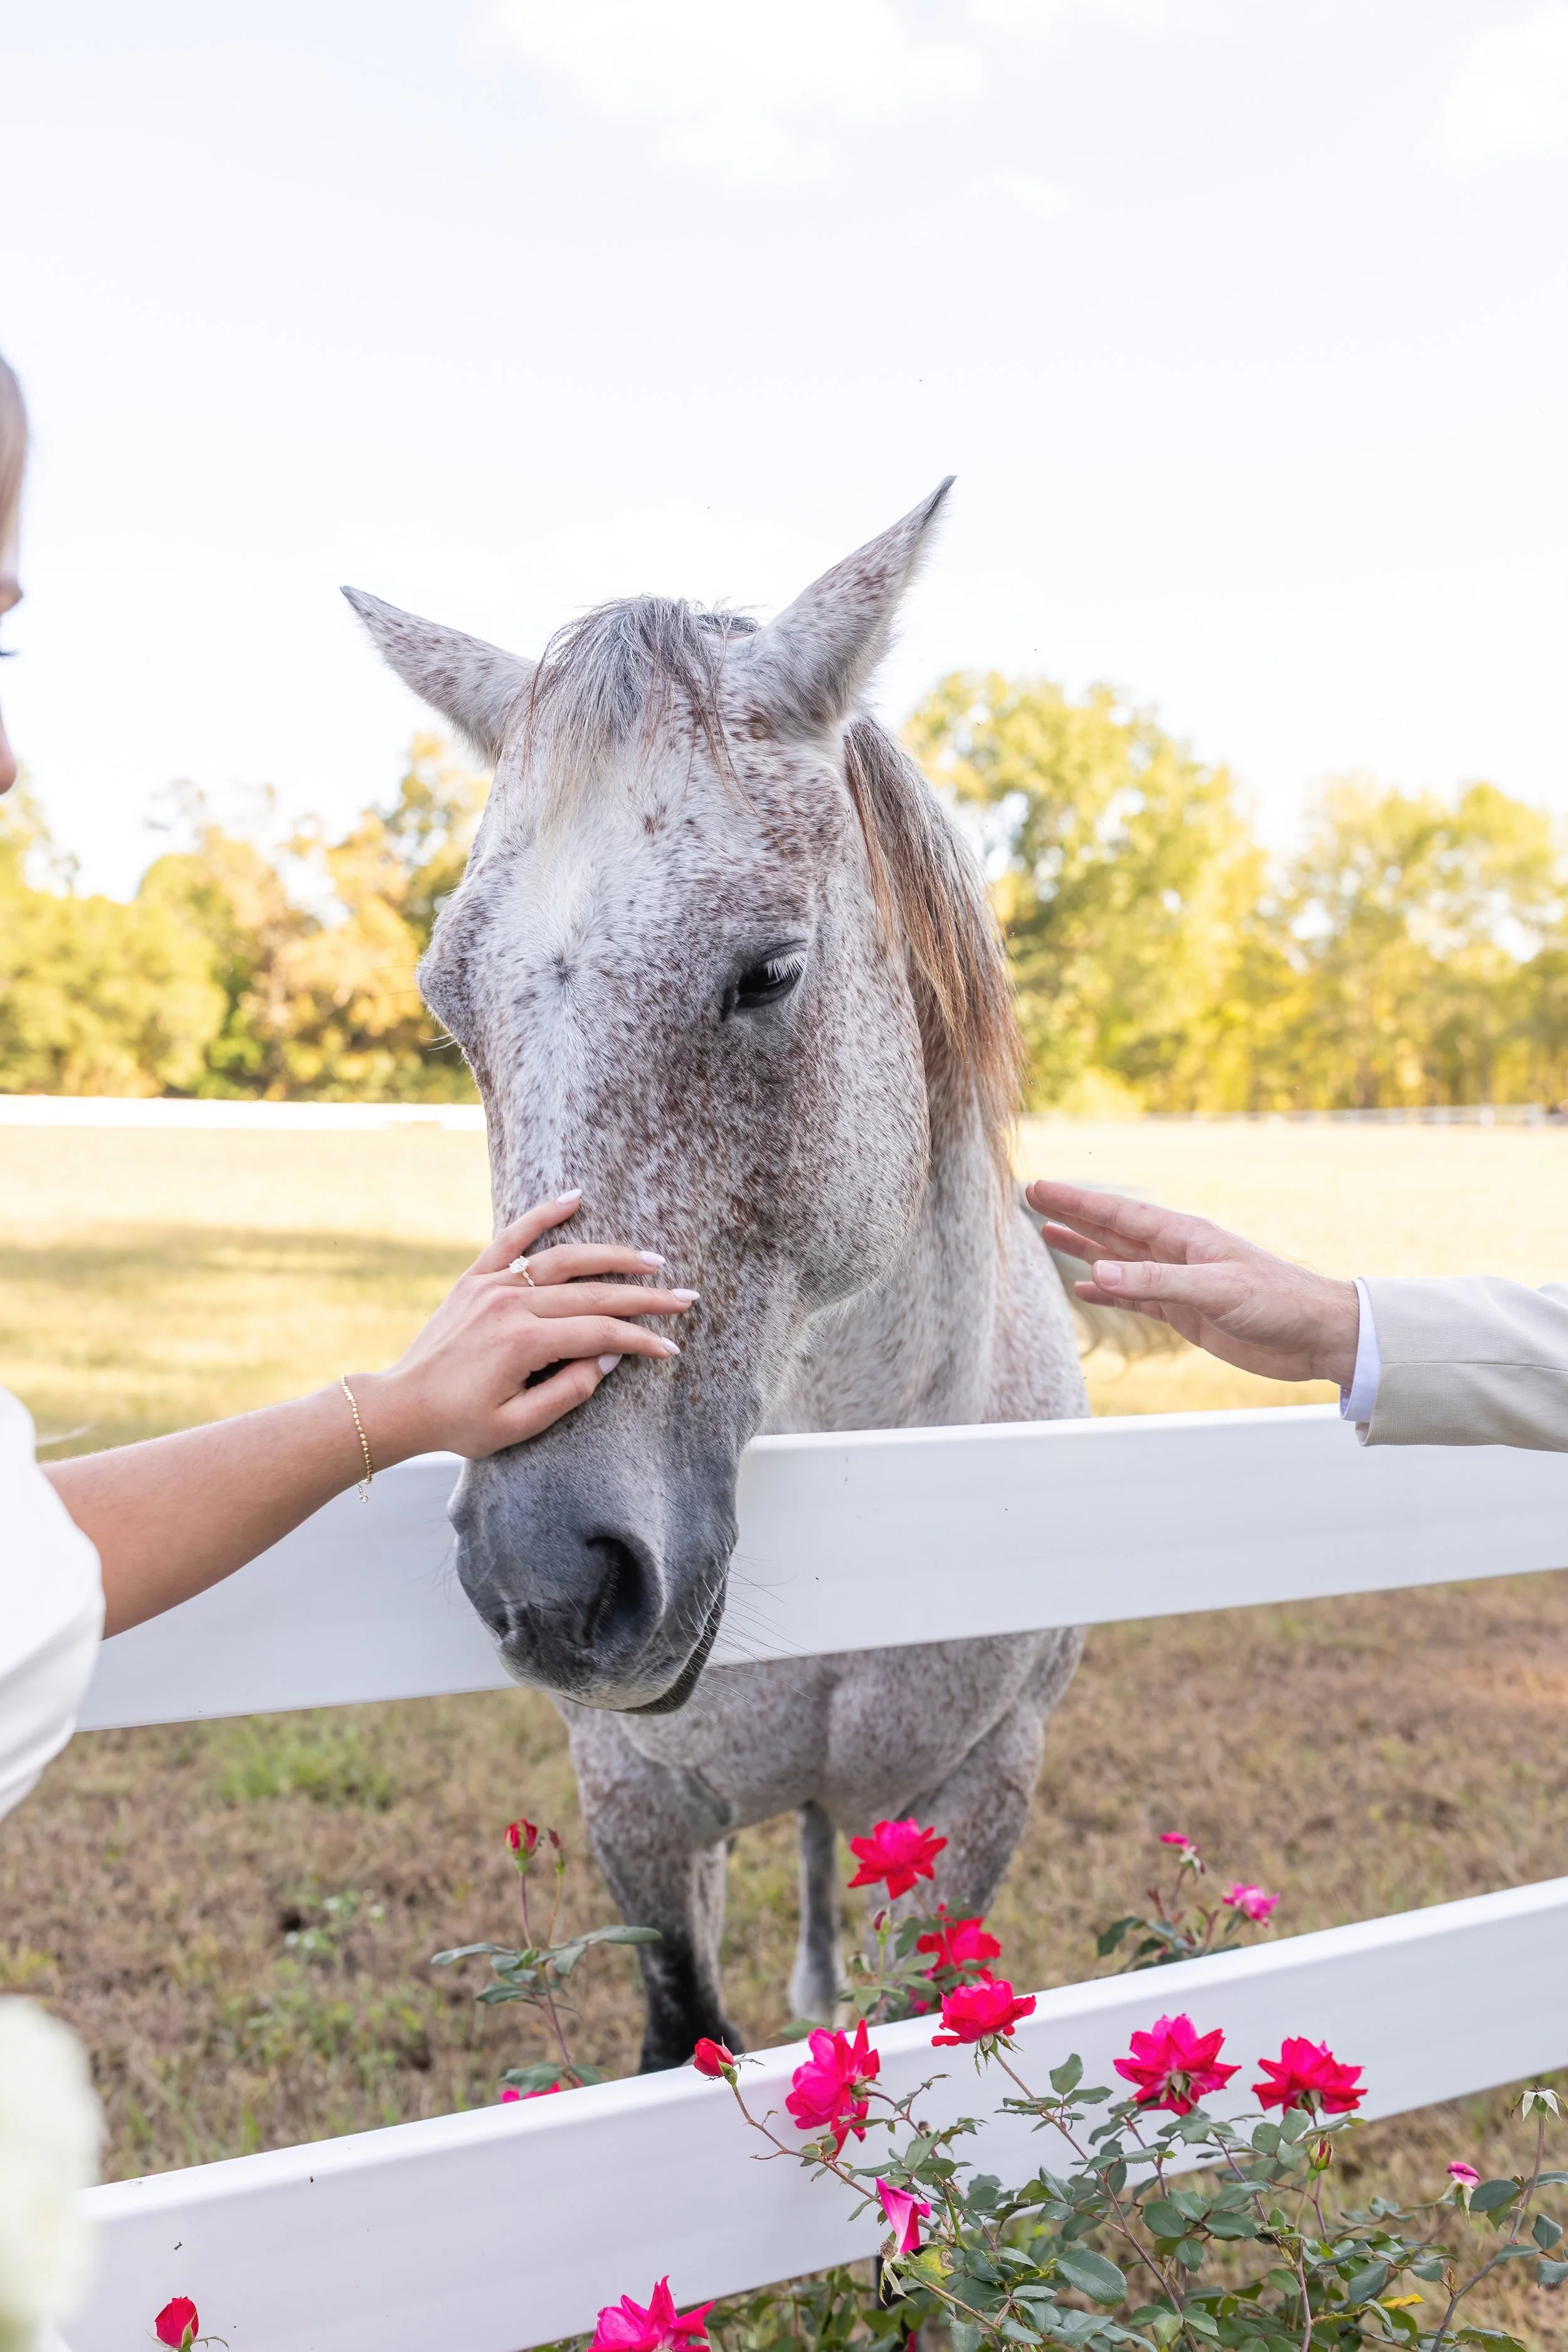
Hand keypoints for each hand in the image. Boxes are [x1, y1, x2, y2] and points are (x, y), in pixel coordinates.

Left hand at [354, 1193, 696, 1463]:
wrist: (401, 1404)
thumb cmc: (460, 1423)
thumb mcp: (517, 1425)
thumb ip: (568, 1390)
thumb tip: (608, 1355)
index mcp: (522, 1343)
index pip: (599, 1332)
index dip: (640, 1339)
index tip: (671, 1346)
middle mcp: (510, 1304)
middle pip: (592, 1293)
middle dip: (644, 1296)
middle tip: (685, 1297)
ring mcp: (491, 1285)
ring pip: (563, 1260)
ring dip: (612, 1256)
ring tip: (651, 1259)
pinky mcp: (475, 1278)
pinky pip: (512, 1238)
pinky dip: (542, 1214)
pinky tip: (575, 1197)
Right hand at [1026, 1180, 1359, 1388]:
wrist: (1316, 1335)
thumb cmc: (1277, 1301)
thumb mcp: (1215, 1289)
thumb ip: (1154, 1282)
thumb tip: (1096, 1272)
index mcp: (1184, 1236)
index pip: (1118, 1214)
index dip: (1076, 1201)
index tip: (1039, 1188)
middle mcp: (1176, 1254)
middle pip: (1111, 1230)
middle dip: (1072, 1214)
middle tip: (1032, 1198)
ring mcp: (1178, 1283)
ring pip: (1118, 1261)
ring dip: (1084, 1249)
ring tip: (1048, 1235)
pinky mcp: (1185, 1313)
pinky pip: (1135, 1298)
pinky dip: (1108, 1293)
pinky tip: (1085, 1289)